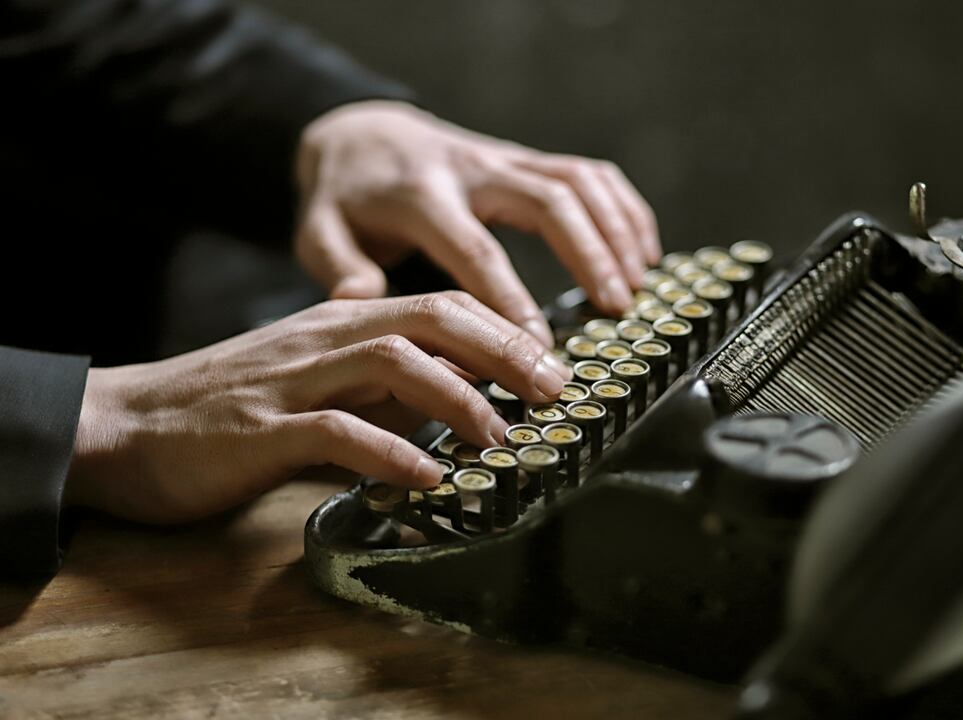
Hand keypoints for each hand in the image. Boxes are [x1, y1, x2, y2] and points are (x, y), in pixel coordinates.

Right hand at [64, 292, 569, 523]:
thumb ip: (382, 391)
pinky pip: (339, 432)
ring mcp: (293, 379)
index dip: (504, 331)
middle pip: (431, 317)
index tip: (555, 366)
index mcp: (341, 323)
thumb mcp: (319, 388)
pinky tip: (430, 480)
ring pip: (394, 362)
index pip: (439, 306)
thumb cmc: (229, 411)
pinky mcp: (262, 428)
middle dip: (504, 349)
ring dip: (461, 399)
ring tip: (502, 438)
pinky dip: (393, 454)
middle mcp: (325, 337)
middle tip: (555, 390)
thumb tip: (461, 405)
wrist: (123, 425)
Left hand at [294, 100, 660, 344]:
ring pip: (576, 180)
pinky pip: (588, 172)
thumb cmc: (344, 201)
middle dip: (588, 255)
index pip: (475, 249)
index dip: (510, 300)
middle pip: (546, 201)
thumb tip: (364, 303)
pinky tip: (644, 252)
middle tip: (616, 308)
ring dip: (616, 230)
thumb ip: (337, 268)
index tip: (538, 348)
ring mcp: (504, 158)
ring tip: (639, 286)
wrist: (361, 136)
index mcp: (420, 195)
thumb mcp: (318, 233)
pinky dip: (623, 208)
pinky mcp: (525, 158)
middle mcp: (470, 167)